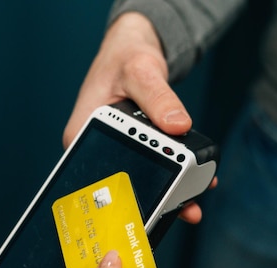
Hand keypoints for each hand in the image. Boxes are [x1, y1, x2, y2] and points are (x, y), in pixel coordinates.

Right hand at [63, 12, 212, 223]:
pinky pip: (152, 165)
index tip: (153, 203)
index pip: (98, 173)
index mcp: (82, 134)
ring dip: (168, 191)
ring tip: (192, 204)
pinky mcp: (134, 149)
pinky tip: (193, 185)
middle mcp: (95, 147)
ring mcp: (115, 150)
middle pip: (122, 182)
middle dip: (154, 198)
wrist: (132, 50)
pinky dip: (172, 174)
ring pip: (140, 178)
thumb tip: (179, 125)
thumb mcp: (141, 71)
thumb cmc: (125, 57)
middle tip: (183, 209)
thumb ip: (159, 97)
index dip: (125, 194)